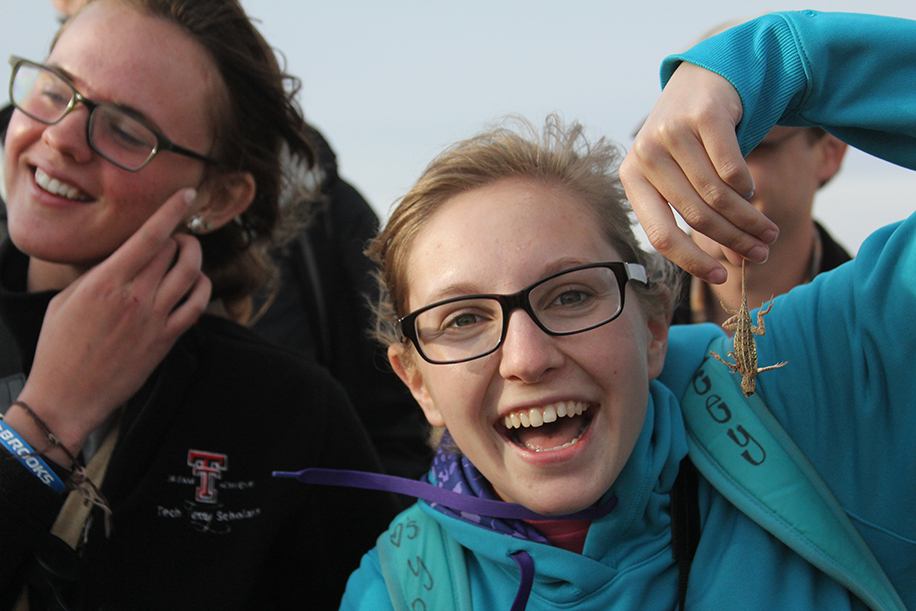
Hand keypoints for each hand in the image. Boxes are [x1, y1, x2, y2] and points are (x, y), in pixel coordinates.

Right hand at [11, 188, 210, 457]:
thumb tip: (125, 257)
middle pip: (172, 250)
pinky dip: (202, 287)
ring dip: (194, 257)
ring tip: (187, 254)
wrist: (66, 396)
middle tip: (174, 238)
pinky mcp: (166, 340)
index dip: (171, 211)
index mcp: (105, 281)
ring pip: (191, 273)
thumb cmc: (58, 347)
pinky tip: (196, 283)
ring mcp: (154, 319)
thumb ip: (99, 274)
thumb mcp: (67, 299)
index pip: (148, 236)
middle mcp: (134, 296)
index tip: (186, 195)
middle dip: (178, 237)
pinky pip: (198, 305)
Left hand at [619, 62, 778, 282]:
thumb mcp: (676, 175)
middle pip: (695, 217)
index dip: (693, 261)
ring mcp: (671, 133)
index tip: (722, 278)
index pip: (661, 235)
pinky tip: (752, 192)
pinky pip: (732, 167)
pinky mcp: (702, 116)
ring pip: (717, 195)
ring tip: (768, 233)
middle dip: (733, 241)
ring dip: (748, 220)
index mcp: (631, 178)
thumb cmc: (690, 140)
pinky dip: (746, 186)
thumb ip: (689, 212)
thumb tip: (725, 266)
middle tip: (761, 254)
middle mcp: (645, 155)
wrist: (703, 78)